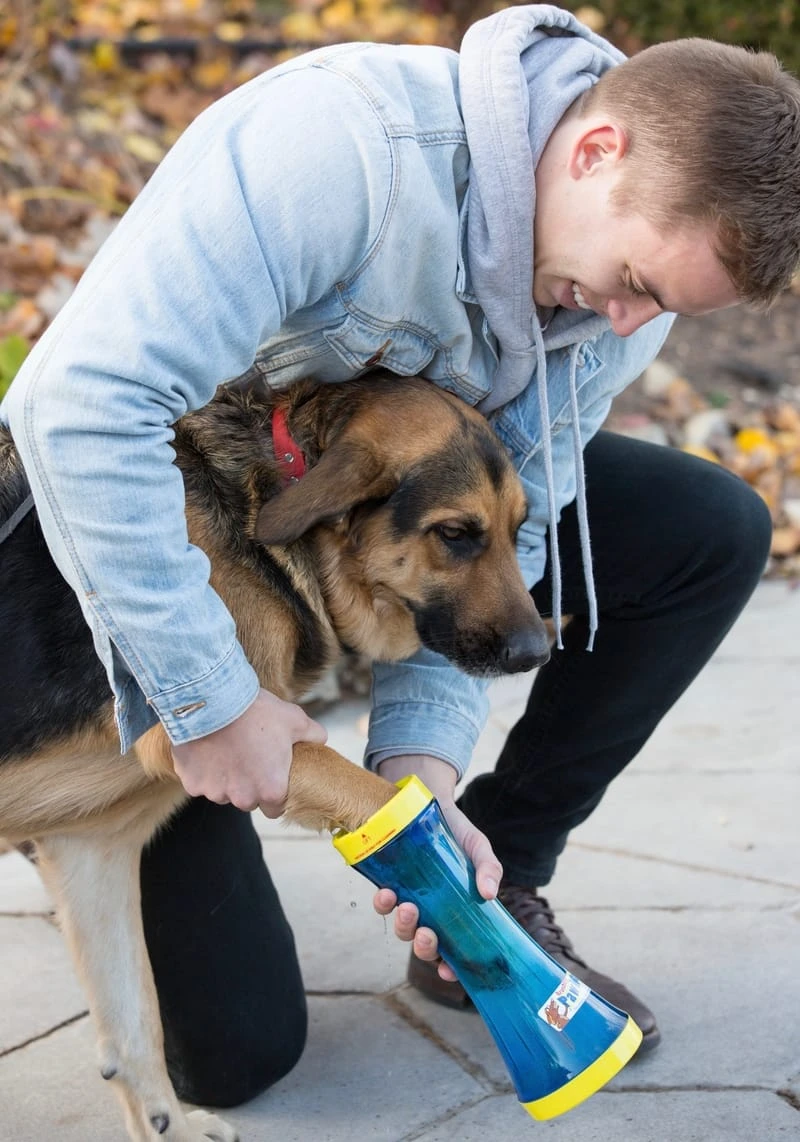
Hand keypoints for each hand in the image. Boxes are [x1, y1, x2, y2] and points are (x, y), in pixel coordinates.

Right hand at [171, 687, 326, 814]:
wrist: (214, 700)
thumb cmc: (257, 711)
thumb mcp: (294, 719)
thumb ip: (312, 734)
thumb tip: (321, 738)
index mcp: (271, 790)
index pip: (275, 809)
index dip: (273, 792)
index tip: (269, 774)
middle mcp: (243, 798)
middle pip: (247, 800)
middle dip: (247, 784)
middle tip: (247, 756)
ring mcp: (216, 792)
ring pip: (222, 792)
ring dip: (224, 777)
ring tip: (226, 748)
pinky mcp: (192, 784)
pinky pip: (199, 782)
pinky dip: (202, 770)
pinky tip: (206, 748)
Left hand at [372, 754, 502, 980]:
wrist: (431, 804)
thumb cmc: (459, 833)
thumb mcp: (480, 849)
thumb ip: (490, 869)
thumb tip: (490, 893)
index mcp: (456, 913)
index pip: (454, 952)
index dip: (450, 969)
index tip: (448, 972)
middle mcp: (432, 913)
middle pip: (425, 947)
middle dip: (424, 947)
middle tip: (427, 934)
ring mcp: (410, 900)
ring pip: (402, 929)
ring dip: (404, 926)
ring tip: (408, 908)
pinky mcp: (390, 884)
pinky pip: (382, 904)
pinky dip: (383, 903)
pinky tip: (387, 892)